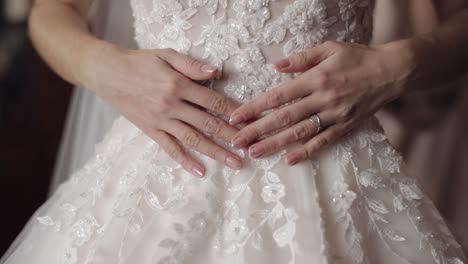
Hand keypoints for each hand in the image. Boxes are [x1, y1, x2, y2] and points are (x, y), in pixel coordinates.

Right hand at [86, 47, 243, 176]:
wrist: (107, 73)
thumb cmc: (139, 62)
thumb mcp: (166, 55)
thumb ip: (191, 64)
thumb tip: (216, 71)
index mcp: (178, 85)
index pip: (214, 100)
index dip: (234, 111)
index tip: (251, 120)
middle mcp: (172, 105)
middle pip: (208, 123)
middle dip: (232, 136)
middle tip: (251, 148)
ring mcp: (161, 121)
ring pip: (193, 139)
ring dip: (216, 152)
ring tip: (234, 163)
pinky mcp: (151, 130)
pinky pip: (170, 149)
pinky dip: (185, 161)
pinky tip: (200, 172)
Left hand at [229, 41, 406, 164]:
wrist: (392, 72)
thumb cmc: (358, 58)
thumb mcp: (329, 48)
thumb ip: (302, 58)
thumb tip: (276, 67)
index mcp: (315, 79)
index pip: (278, 96)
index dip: (255, 108)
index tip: (236, 116)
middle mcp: (322, 99)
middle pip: (284, 117)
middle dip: (257, 130)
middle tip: (236, 140)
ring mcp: (334, 115)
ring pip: (300, 132)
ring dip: (275, 144)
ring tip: (255, 152)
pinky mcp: (345, 127)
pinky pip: (324, 142)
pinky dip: (307, 152)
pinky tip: (290, 160)